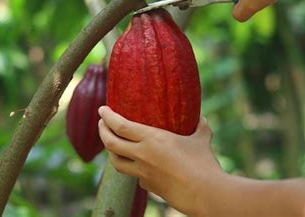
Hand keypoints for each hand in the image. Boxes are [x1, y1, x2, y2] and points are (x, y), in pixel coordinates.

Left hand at [98, 106, 222, 215]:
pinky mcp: (149, 186)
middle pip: (110, 143)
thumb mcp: (202, 139)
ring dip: (111, 152)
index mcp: (152, 139)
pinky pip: (135, 176)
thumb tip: (202, 118)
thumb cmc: (203, 164)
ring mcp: (143, 173)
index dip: (107, 117)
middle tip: (101, 123)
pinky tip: (138, 166)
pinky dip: (133, 169)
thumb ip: (200, 127)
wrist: (204, 194)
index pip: (120, 126)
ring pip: (116, 162)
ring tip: (112, 144)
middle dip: (102, 132)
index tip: (101, 109)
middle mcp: (142, 155)